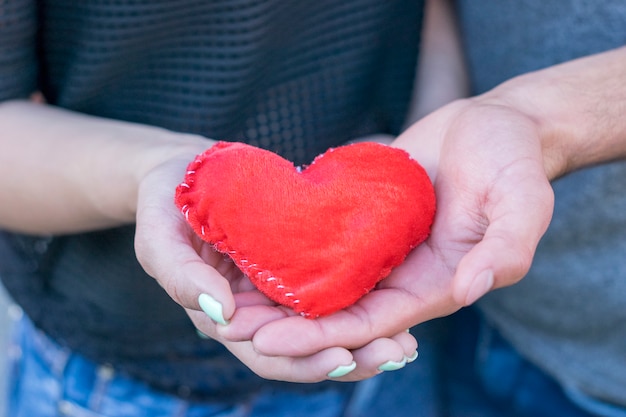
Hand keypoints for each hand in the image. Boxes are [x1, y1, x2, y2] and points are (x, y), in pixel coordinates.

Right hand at [133, 145, 417, 381]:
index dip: (305, 362)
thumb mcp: (159, 237)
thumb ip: (182, 276)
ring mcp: (279, 290)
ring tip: (409, 341)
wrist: (186, 171)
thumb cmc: (166, 202)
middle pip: (308, 349)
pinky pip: (333, 289)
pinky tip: (398, 300)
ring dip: (368, 337)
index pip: (268, 354)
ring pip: (327, 326)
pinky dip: (363, 300)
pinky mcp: (297, 264)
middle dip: (354, 357)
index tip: (346, 358)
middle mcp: (258, 312)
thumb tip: (222, 315)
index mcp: (225, 318)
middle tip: (399, 352)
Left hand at [226, 98, 553, 360]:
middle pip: (334, 312)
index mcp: (432, 286)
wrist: (495, 127)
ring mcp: (378, 246)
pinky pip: (321, 240)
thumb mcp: (523, 203)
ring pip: (320, 281)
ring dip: (277, 294)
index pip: (369, 325)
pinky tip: (247, 248)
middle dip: (284, 325)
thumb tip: (467, 290)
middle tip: (226, 327)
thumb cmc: (515, 164)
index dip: (321, 338)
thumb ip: (504, 251)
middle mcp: (399, 274)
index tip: (270, 342)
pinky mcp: (363, 216)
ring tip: (223, 297)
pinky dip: (288, 251)